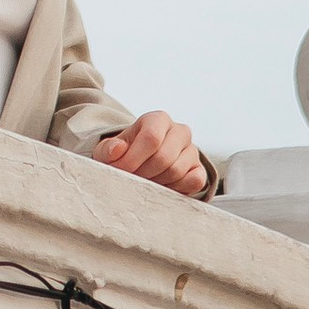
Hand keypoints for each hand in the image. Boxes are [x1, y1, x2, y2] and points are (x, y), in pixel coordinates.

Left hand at [91, 109, 210, 197]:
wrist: (141, 163)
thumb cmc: (125, 154)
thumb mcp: (109, 150)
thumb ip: (108, 149)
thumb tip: (118, 149)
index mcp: (158, 119)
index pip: (151, 138)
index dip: (134, 158)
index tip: (121, 171)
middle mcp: (180, 131)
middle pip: (163, 158)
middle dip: (143, 173)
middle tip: (131, 179)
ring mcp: (192, 150)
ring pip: (176, 171)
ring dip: (156, 183)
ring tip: (144, 182)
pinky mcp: (200, 169)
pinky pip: (194, 182)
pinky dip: (176, 189)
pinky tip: (162, 187)